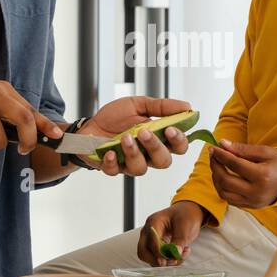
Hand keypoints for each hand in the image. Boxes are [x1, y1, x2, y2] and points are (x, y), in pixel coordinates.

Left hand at [75, 95, 191, 176]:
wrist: (89, 125)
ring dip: (134, 153)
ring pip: (141, 169)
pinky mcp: (112, 168)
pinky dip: (112, 161)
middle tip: (144, 132)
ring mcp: (130, 163)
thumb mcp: (138, 105)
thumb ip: (161, 107)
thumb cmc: (115, 118)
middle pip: (163, 161)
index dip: (179, 141)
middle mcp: (147, 154)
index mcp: (158, 139)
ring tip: (124, 138)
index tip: (171, 129)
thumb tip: (187, 106)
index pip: (179, 146)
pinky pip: (116, 171)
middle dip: (156, 147)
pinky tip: (109, 151)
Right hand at [138, 201, 206, 265]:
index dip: (159, 253)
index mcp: (154, 222)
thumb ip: (180, 239)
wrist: (188, 214)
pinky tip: (181, 254)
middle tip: (173, 261)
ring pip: (150, 258)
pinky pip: (158, 259)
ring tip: (182, 255)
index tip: (169, 259)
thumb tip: (175, 253)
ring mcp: (151, 241)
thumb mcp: (185, 225)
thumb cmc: (185, 215)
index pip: (150, 241)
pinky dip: (169, 261)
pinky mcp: (156, 248)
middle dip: (158, 260)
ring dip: (165, 262)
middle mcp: (148, 232)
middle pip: (143, 252)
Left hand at [208, 140, 276, 208]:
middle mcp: (256, 192)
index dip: (221, 155)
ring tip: (217, 166)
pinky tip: (223, 178)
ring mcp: (253, 202)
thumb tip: (222, 144)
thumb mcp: (264, 152)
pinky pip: (229, 200)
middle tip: (213, 156)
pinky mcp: (250, 206)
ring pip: (224, 193)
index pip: (234, 164)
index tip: (213, 148)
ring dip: (216, 179)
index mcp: (262, 176)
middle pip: (226, 180)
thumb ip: (242, 149)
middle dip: (215, 167)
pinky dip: (222, 188)